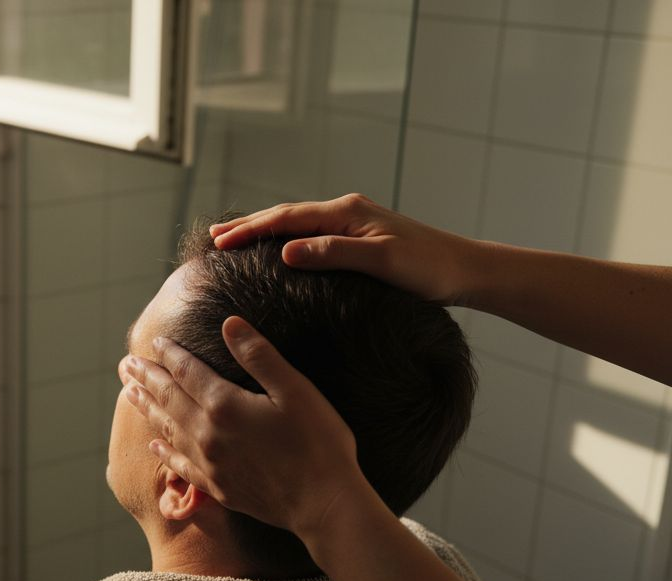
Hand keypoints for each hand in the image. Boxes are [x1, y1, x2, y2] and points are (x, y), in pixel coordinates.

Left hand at [118, 316, 375, 542]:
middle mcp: (207, 434)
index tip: (155, 342)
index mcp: (225, 405)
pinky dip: (163, 451)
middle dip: (146, 379)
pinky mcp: (216, 487)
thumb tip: (230, 323)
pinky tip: (153, 444)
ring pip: (167, 430)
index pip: (188, 372)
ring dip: (147, 409)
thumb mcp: (295, 390)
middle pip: (168, 399)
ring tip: (129, 394)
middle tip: (125, 365)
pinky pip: (179, 465)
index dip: (170, 355)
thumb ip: (259, 356)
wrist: (324, 504)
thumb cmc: (318, 443)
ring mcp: (209, 463)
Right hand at [210, 193, 477, 305]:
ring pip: (296, 222)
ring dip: (264, 229)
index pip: (287, 218)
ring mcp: (353, 222)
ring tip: (234, 239)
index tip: (219, 242)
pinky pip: (310, 232)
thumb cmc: (429, 268)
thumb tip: (285, 250)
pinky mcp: (360, 236)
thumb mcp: (381, 261)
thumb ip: (333, 253)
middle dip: (248, 225)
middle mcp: (347, 211)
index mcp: (347, 213)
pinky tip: (277, 247)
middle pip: (286, 214)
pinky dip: (285, 237)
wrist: (466, 271)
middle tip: (213, 237)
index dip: (250, 229)